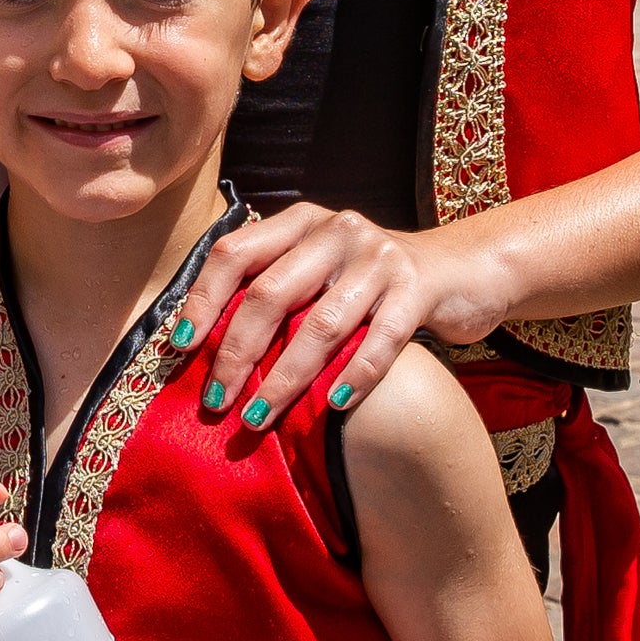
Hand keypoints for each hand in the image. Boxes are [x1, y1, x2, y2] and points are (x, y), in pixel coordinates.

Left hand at [181, 206, 500, 431]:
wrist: (460, 270)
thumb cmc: (370, 284)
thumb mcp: (320, 271)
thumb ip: (275, 292)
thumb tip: (204, 349)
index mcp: (300, 222)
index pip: (234, 253)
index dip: (202, 300)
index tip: (179, 347)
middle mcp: (336, 231)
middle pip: (270, 294)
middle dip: (237, 352)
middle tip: (217, 400)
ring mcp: (379, 257)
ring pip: (320, 325)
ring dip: (285, 378)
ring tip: (258, 417)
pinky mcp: (417, 289)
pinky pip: (379, 340)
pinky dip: (353, 376)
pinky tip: (332, 406)